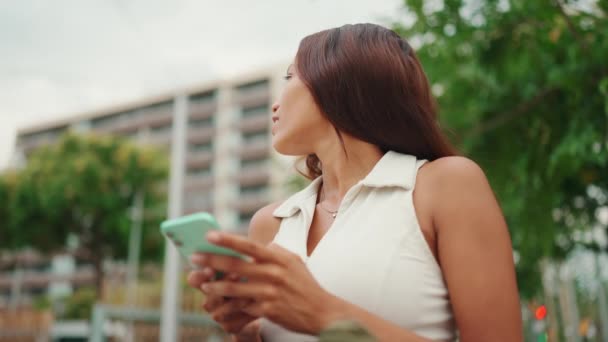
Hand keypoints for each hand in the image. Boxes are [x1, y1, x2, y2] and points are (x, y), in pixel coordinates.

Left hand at [196, 231, 342, 334]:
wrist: (322, 311)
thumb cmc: (304, 284)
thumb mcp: (293, 261)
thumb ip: (274, 252)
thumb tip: (257, 245)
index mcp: (278, 258)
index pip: (249, 245)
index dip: (227, 240)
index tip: (209, 235)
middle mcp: (274, 273)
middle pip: (236, 265)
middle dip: (211, 261)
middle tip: (194, 258)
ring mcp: (270, 292)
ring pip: (234, 288)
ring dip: (215, 287)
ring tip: (203, 285)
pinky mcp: (268, 310)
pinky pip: (242, 308)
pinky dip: (228, 308)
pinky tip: (218, 308)